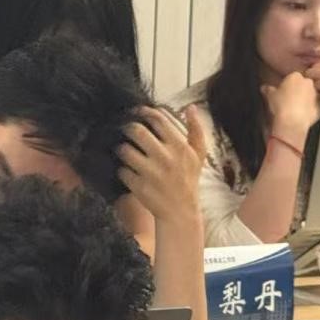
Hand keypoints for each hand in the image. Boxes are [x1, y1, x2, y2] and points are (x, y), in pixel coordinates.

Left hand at [116, 105, 206, 226]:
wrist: (180, 211)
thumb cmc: (188, 180)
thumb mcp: (198, 155)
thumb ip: (196, 130)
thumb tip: (191, 107)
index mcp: (179, 146)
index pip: (157, 119)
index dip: (143, 111)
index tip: (136, 112)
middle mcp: (164, 157)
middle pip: (136, 131)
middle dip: (127, 128)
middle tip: (124, 130)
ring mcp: (150, 172)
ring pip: (125, 150)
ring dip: (121, 149)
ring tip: (123, 151)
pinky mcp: (138, 186)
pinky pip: (122, 170)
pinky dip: (122, 169)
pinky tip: (126, 170)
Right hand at [261, 71, 319, 143]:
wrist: (291, 121)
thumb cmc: (281, 106)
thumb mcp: (270, 96)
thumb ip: (268, 90)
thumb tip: (264, 88)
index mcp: (295, 76)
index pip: (292, 77)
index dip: (287, 85)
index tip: (284, 92)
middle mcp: (308, 82)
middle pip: (303, 84)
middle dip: (299, 91)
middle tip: (290, 100)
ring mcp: (316, 93)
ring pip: (311, 95)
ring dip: (305, 100)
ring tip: (296, 109)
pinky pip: (316, 106)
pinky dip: (311, 109)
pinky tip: (303, 115)